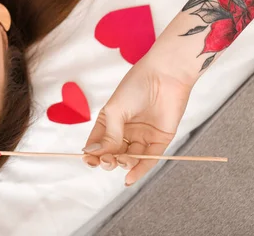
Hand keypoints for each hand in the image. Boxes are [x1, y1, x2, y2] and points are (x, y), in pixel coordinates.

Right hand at [82, 55, 192, 185]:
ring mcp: (142, 136)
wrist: (165, 75)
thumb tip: (94, 153)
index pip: (98, 143)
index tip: (88, 161)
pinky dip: (139, 170)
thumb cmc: (136, 86)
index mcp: (110, 121)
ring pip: (130, 158)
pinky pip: (149, 159)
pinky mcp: (159, 140)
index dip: (92, 154)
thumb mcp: (115, 110)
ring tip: (121, 160)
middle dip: (108, 160)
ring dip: (123, 163)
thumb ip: (109, 135)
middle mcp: (125, 131)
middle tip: (107, 160)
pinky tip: (130, 177)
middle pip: (113, 153)